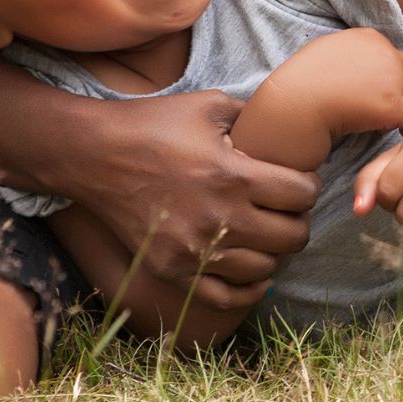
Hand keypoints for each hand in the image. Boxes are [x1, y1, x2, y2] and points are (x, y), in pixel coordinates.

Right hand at [62, 88, 318, 308]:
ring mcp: (193, 250)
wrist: (93, 154)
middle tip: (289, 208)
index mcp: (233, 175)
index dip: (309, 184)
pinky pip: (227, 296)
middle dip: (299, 219)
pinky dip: (249, 286)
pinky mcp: (172, 269)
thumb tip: (289, 120)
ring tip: (268, 231)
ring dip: (275, 251)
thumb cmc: (154, 123)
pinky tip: (256, 270)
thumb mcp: (210, 105)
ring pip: (266, 268)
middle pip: (292, 236)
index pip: (302, 194)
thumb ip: (255, 113)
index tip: (300, 179)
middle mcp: (218, 218)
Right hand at [261, 28, 402, 139]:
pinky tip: (397, 132)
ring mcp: (390, 79)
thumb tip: (364, 66)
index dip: (389, 78)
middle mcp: (384, 53)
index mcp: (368, 37)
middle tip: (383, 110)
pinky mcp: (392, 105)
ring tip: (385, 123)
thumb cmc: (301, 85)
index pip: (396, 57)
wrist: (292, 107)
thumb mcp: (326, 51)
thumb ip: (351, 53)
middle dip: (401, 92)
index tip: (375, 93)